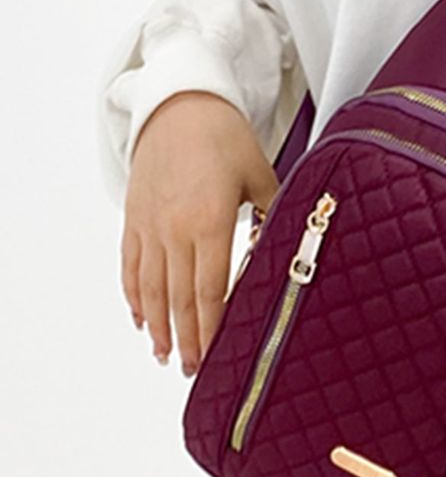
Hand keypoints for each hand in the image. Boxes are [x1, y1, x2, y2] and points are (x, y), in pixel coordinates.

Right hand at [121, 91, 278, 374]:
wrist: (178, 104)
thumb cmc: (225, 136)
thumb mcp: (260, 174)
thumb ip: (272, 216)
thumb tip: (284, 254)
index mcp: (210, 220)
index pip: (209, 289)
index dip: (213, 326)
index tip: (218, 354)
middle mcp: (174, 228)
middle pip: (178, 298)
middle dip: (187, 339)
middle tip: (193, 372)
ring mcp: (150, 225)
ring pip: (150, 287)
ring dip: (157, 326)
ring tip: (165, 356)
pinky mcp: (134, 218)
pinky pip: (130, 264)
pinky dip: (134, 295)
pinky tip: (141, 319)